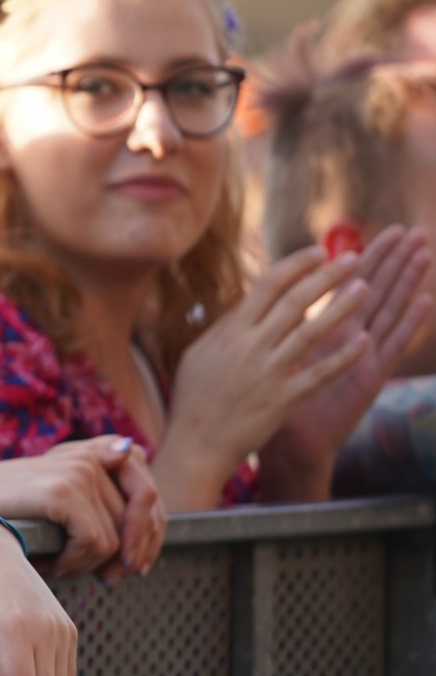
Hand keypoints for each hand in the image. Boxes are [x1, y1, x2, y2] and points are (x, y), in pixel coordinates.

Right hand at [0, 435, 164, 582]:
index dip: (152, 528)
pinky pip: (96, 544)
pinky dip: (77, 564)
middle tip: (112, 578)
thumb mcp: (56, 502)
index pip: (147, 486)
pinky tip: (52, 564)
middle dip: (135, 552)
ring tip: (64, 566)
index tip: (139, 561)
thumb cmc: (4, 513)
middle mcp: (88, 456)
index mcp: (91, 452)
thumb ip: (97, 505)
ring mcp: (77, 470)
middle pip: (145, 512)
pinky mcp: (63, 491)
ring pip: (119, 537)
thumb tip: (142, 541)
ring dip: (94, 564)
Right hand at [157, 244, 369, 508]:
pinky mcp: (285, 398)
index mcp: (231, 331)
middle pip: (296, 300)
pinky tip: (364, 341)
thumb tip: (248, 304)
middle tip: (353, 258)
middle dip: (327, 275)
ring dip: (342, 307)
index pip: (268, 285)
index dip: (296, 265)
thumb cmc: (194, 398)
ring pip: (313, 331)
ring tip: (365, 287)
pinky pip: (320, 373)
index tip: (318, 252)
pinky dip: (343, 356)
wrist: (197, 444)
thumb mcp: (199, 353)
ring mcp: (270, 372)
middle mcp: (252, 347)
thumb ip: (225, 328)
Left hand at [262, 226, 432, 499]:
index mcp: (323, 330)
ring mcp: (363, 357)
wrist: (286, 445)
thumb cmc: (273, 401)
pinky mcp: (370, 378)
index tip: (378, 230)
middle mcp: (348, 340)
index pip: (344, 286)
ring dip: (407, 282)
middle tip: (413, 231)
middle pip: (374, 291)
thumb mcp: (270, 356)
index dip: (362, 259)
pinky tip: (426, 300)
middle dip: (392, 261)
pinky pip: (392, 347)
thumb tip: (257, 298)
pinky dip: (410, 323)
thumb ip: (270, 328)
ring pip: (389, 311)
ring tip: (425, 253)